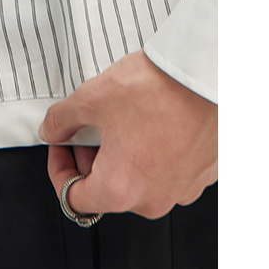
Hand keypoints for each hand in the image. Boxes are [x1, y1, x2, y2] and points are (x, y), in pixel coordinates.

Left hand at [38, 50, 216, 218]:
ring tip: (122, 121)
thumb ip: (60, 121)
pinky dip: (153, 154)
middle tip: (88, 128)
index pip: (72, 198)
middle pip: (106, 191)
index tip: (61, 147)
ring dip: (122, 157)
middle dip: (90, 160)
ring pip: (137, 181)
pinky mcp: (205, 175)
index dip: (59, 169)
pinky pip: (168, 171)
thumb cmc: (162, 88)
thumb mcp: (92, 98)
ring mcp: (183, 189)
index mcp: (120, 190)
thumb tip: (53, 130)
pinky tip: (151, 123)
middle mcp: (153, 199)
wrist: (215, 69)